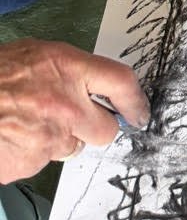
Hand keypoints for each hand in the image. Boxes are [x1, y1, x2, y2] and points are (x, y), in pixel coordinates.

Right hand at [0, 40, 149, 183]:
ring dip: (59, 139)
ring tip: (29, 121)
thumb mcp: (38, 54)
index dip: (136, 100)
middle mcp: (65, 107)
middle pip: (106, 131)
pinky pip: (43, 162)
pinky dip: (32, 152)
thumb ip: (70, 70)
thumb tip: (93, 87)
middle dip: (95, 128)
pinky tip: (14, 136)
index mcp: (69, 70)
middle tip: (73, 118)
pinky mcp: (28, 166)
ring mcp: (48, 140)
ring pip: (72, 148)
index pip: (121, 83)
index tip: (140, 112)